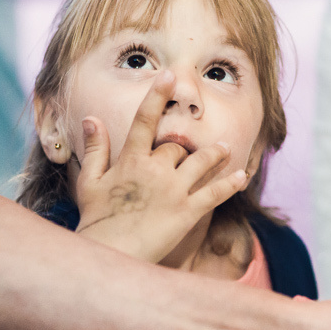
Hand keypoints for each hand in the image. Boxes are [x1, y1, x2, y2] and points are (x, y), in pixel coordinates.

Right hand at [73, 70, 247, 262]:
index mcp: (130, 160)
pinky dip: (230, 184)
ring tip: (225, 148)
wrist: (110, 254)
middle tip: (184, 156)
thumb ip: (94, 149)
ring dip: (216, 154)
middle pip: (176, 147)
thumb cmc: (96, 220)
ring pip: (201, 162)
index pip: (145, 120)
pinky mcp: (187, 212)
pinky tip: (242, 176)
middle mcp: (155, 170)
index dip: (157, 96)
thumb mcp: (88, 182)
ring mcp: (173, 190)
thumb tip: (92, 119)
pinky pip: (214, 193)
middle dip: (181, 150)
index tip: (170, 75)